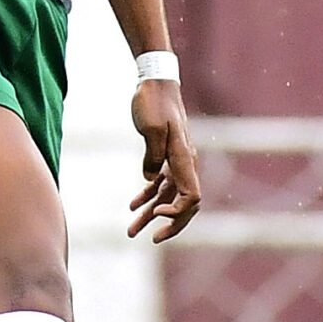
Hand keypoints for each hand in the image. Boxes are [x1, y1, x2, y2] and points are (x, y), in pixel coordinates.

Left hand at [128, 78, 203, 240]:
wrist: (154, 82)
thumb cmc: (152, 102)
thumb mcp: (151, 128)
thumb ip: (153, 156)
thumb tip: (150, 180)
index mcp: (185, 158)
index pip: (191, 196)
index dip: (178, 212)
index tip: (156, 215)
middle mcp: (185, 162)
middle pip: (184, 204)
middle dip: (169, 225)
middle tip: (151, 239)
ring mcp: (176, 160)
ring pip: (168, 196)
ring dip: (151, 215)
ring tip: (131, 231)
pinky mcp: (165, 155)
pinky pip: (160, 184)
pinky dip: (148, 196)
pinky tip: (133, 207)